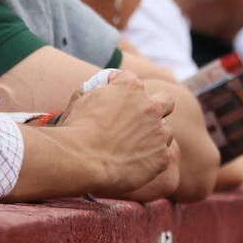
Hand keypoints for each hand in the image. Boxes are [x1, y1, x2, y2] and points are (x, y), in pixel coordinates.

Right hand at [59, 71, 174, 195]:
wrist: (81, 161)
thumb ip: (96, 91)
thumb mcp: (81, 99)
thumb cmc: (76, 129)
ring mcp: (159, 133)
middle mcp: (150, 106)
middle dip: (156, 106)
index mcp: (130, 87)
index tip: (112, 97)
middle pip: (165, 100)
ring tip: (134, 147)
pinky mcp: (161, 158)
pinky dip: (150, 159)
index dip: (119, 87)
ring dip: (154, 136)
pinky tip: (133, 164)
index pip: (130, 79)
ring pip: (165, 131)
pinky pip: (161, 156)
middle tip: (141, 118)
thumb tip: (101, 90)